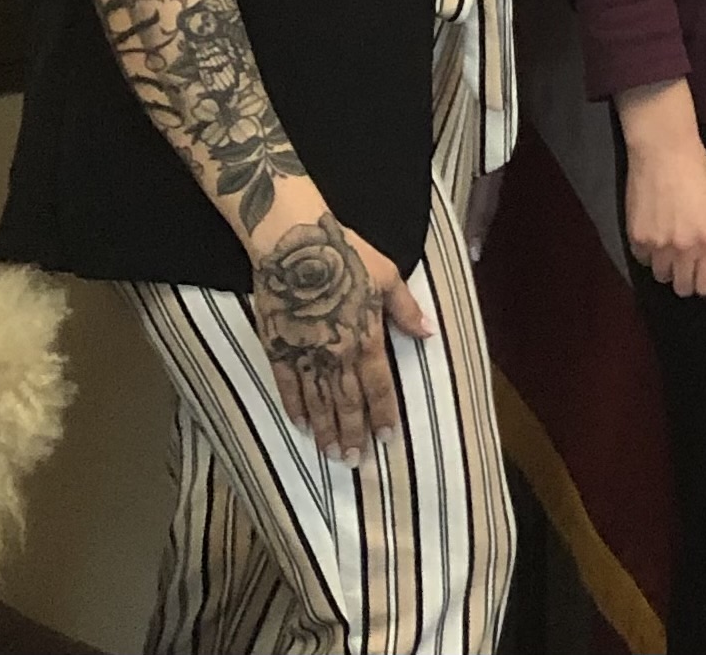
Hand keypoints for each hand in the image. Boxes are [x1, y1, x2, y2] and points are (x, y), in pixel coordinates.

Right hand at [249, 212, 432, 458]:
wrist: (294, 244)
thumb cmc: (346, 254)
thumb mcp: (388, 276)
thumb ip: (406, 310)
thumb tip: (428, 333)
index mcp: (366, 337)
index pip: (378, 387)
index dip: (383, 414)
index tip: (387, 439)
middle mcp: (335, 353)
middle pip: (346, 403)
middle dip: (353, 434)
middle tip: (356, 461)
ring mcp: (304, 354)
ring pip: (317, 403)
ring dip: (326, 431)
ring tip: (332, 455)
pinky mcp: (277, 348)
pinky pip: (286, 387)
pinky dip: (294, 409)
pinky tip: (301, 426)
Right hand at [616, 81, 705, 297]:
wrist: (664, 151)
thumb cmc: (698, 173)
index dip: (705, 284)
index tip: (703, 278)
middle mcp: (686, 248)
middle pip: (682, 287)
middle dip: (685, 279)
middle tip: (685, 264)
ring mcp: (659, 245)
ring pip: (661, 275)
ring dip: (665, 265)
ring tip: (668, 244)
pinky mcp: (637, 238)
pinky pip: (643, 260)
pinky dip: (648, 252)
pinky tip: (653, 232)